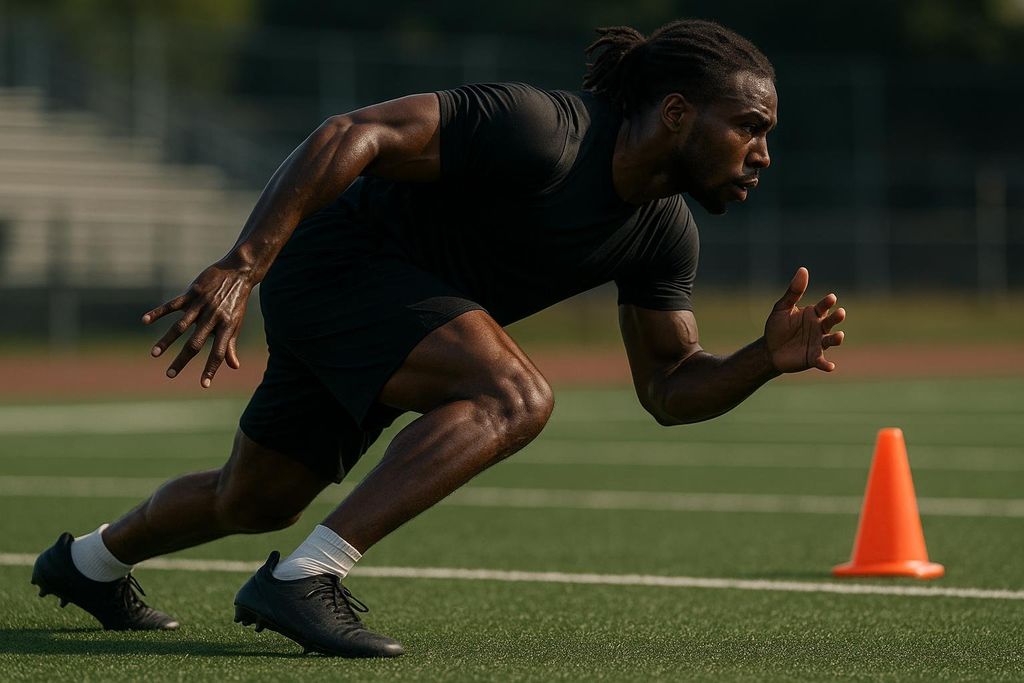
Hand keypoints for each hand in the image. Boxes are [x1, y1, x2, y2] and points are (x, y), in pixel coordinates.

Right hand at [143, 258, 253, 386]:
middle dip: (182, 360)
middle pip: (196, 343)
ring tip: (154, 354)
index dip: (211, 369)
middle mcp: (213, 318)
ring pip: (181, 326)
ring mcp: (202, 305)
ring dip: (167, 340)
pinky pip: (173, 305)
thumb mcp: (235, 323)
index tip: (203, 385)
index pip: (218, 353)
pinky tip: (145, 320)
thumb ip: (230, 345)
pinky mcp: (192, 293)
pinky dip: (158, 312)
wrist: (239, 273)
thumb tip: (233, 366)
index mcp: (226, 327)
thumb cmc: (236, 302)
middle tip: (169, 375)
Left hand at [764, 267, 844, 372]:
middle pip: (831, 322)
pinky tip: (830, 367)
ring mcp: (818, 343)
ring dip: (836, 339)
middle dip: (836, 318)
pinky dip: (826, 364)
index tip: (831, 298)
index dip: (828, 303)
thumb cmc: (777, 327)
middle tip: (840, 313)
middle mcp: (819, 328)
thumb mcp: (782, 308)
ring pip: (830, 340)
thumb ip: (793, 292)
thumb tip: (803, 269)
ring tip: (839, 336)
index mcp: (813, 314)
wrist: (769, 349)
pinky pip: (822, 361)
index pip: (824, 307)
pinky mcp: (813, 358)